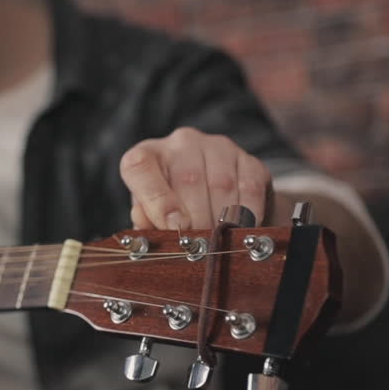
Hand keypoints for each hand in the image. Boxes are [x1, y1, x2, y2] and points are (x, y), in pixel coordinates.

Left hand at [119, 127, 271, 230]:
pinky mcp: (248, 159)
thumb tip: (154, 230)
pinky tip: (240, 230)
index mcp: (146, 155)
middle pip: (188, 179)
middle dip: (196, 220)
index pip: (139, 166)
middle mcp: (180, 143)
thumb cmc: (171, 209)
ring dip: (221, 219)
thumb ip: (146, 223)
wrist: (209, 196)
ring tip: (218, 242)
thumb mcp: (150, 216)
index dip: (156, 200)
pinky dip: (247, 214)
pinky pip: (250, 187)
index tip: (173, 226)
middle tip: (200, 245)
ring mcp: (216, 147)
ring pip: (221, 184)